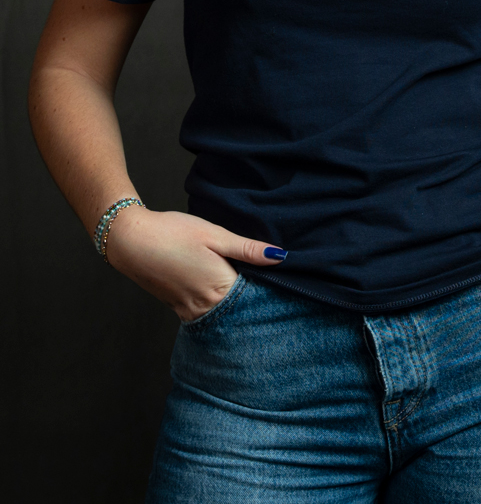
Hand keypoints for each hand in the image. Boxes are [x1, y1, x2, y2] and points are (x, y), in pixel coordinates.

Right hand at [105, 206, 286, 321]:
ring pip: (221, 314)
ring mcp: (187, 310)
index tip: (283, 284)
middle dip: (254, 302)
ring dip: (235, 305)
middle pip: (238, 311)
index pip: (254, 300)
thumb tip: (280, 256)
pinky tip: (222, 289)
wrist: (130, 241)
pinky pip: (204, 312)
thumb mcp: (215, 235)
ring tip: (249, 286)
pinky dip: (216, 305)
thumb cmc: (173, 233)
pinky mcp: (176, 307)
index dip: (270, 292)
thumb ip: (247, 249)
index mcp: (218, 288)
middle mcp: (203, 306)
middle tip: (271, 287)